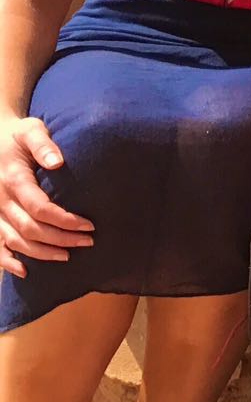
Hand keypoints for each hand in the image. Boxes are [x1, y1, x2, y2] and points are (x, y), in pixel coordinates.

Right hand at [0, 115, 92, 276]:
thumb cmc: (18, 135)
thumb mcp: (31, 130)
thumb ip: (43, 144)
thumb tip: (57, 162)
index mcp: (13, 180)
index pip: (40, 208)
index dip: (65, 220)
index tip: (89, 225)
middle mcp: (1, 200)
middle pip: (30, 229)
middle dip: (60, 239)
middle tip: (88, 242)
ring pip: (15, 241)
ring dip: (41, 252)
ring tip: (68, 256)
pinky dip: (7, 261)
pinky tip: (25, 271)